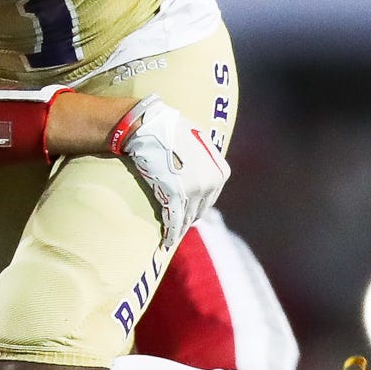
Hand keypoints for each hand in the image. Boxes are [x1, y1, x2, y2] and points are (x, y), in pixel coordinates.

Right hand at [112, 96, 231, 247]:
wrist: (150, 126)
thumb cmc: (170, 129)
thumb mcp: (198, 141)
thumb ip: (204, 160)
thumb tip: (201, 169)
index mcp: (220, 171)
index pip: (210, 198)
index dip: (197, 206)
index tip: (188, 212)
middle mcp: (211, 183)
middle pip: (199, 210)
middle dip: (188, 217)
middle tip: (178, 225)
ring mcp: (194, 191)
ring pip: (187, 217)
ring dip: (179, 228)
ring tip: (171, 236)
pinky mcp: (176, 197)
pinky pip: (174, 220)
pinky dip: (171, 234)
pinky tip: (166, 243)